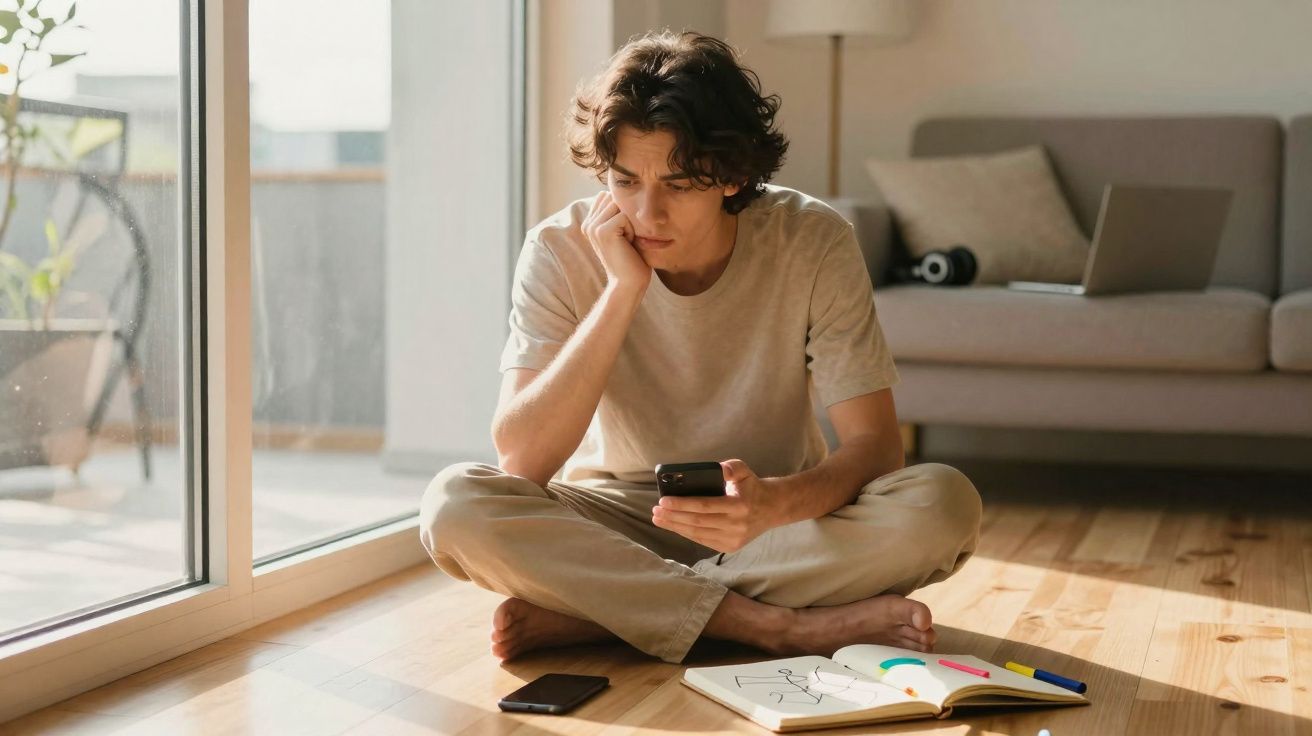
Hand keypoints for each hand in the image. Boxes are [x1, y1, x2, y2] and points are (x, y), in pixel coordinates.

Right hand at [582, 190, 650, 290]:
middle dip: (626, 214)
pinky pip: (624, 216)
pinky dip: (631, 230)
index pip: (608, 196)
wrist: (628, 283)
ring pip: (619, 205)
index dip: (622, 210)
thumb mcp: (624, 232)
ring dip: (629, 222)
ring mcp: (593, 227)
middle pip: (614, 197)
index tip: (623, 233)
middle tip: (626, 239)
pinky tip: (627, 245)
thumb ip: (619, 213)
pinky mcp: (602, 231)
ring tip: (626, 241)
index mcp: (590, 223)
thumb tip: (627, 189)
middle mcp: (588, 224)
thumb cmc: (632, 259)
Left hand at [651, 459, 781, 553]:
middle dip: (673, 516)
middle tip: (655, 510)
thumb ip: (732, 467)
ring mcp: (733, 539)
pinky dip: (686, 533)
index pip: (704, 506)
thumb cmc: (752, 487)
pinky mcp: (730, 547)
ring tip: (659, 519)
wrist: (772, 509)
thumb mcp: (744, 471)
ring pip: (698, 534)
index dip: (682, 504)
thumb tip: (719, 469)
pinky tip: (674, 526)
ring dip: (675, 527)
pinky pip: (703, 541)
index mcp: (739, 505)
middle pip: (697, 522)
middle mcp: (736, 525)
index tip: (663, 500)